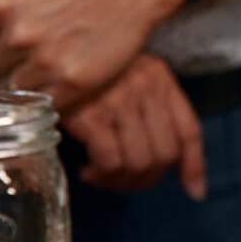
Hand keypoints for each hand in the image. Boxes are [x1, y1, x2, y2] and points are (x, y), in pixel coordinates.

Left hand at [0, 0, 186, 108]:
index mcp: (0, 5)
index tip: (2, 43)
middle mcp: (20, 35)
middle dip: (4, 66)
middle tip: (29, 54)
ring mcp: (48, 60)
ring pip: (14, 92)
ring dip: (27, 83)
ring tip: (46, 66)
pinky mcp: (76, 81)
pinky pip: (44, 105)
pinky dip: (50, 98)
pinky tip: (62, 78)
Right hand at [62, 52, 205, 198]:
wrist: (45, 51)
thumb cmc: (88, 71)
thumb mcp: (129, 78)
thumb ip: (153, 111)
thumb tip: (184, 171)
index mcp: (160, 78)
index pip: (190, 130)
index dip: (195, 166)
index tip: (195, 190)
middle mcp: (146, 87)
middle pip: (166, 154)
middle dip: (146, 178)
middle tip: (125, 178)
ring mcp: (119, 101)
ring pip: (140, 163)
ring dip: (122, 180)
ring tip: (104, 174)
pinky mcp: (90, 116)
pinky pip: (110, 161)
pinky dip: (102, 174)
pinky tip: (89, 169)